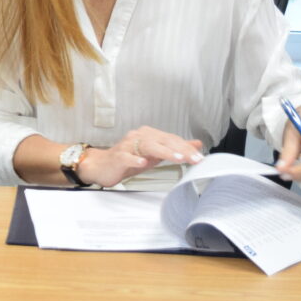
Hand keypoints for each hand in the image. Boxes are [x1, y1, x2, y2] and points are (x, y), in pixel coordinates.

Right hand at [78, 126, 204, 187]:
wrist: (101, 165)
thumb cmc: (128, 159)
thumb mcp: (154, 154)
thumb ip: (174, 148)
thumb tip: (196, 144)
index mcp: (148, 135)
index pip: (171, 139)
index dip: (186, 148)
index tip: (199, 157)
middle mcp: (138, 137)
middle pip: (163, 141)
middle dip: (180, 150)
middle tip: (194, 159)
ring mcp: (127, 146)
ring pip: (148, 146)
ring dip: (164, 152)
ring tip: (177, 158)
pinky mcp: (117, 157)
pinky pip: (127, 157)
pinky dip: (135, 159)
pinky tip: (143, 163)